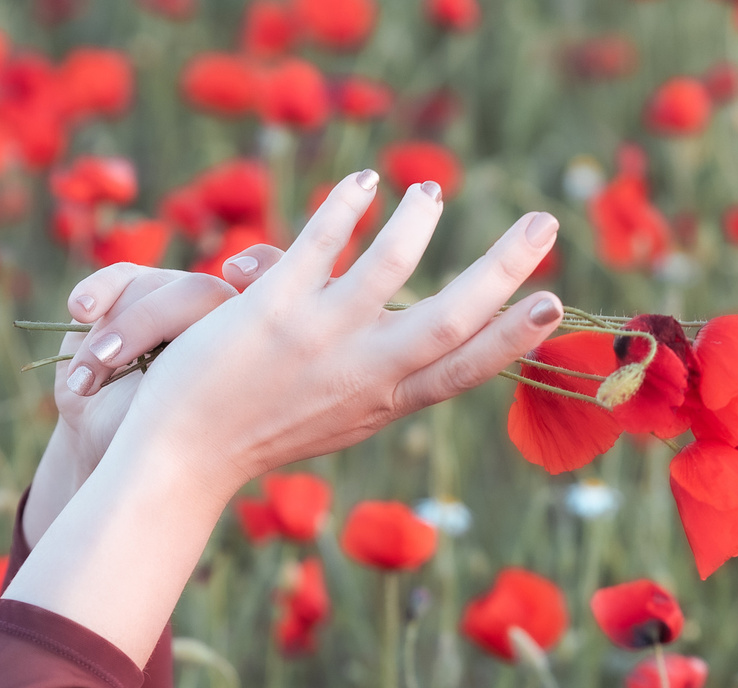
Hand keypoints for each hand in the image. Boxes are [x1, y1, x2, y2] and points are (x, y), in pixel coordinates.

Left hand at [5, 178, 561, 665]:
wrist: (182, 457)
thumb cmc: (258, 430)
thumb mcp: (335, 412)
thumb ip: (377, 369)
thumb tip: (408, 309)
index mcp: (383, 403)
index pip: (464, 370)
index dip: (514, 338)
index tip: (555, 303)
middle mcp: (361, 374)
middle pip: (451, 318)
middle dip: (506, 269)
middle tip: (545, 224)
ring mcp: (317, 342)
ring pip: (388, 267)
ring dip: (417, 222)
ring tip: (430, 193)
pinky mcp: (271, 311)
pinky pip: (321, 243)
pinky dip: (347, 206)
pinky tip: (364, 181)